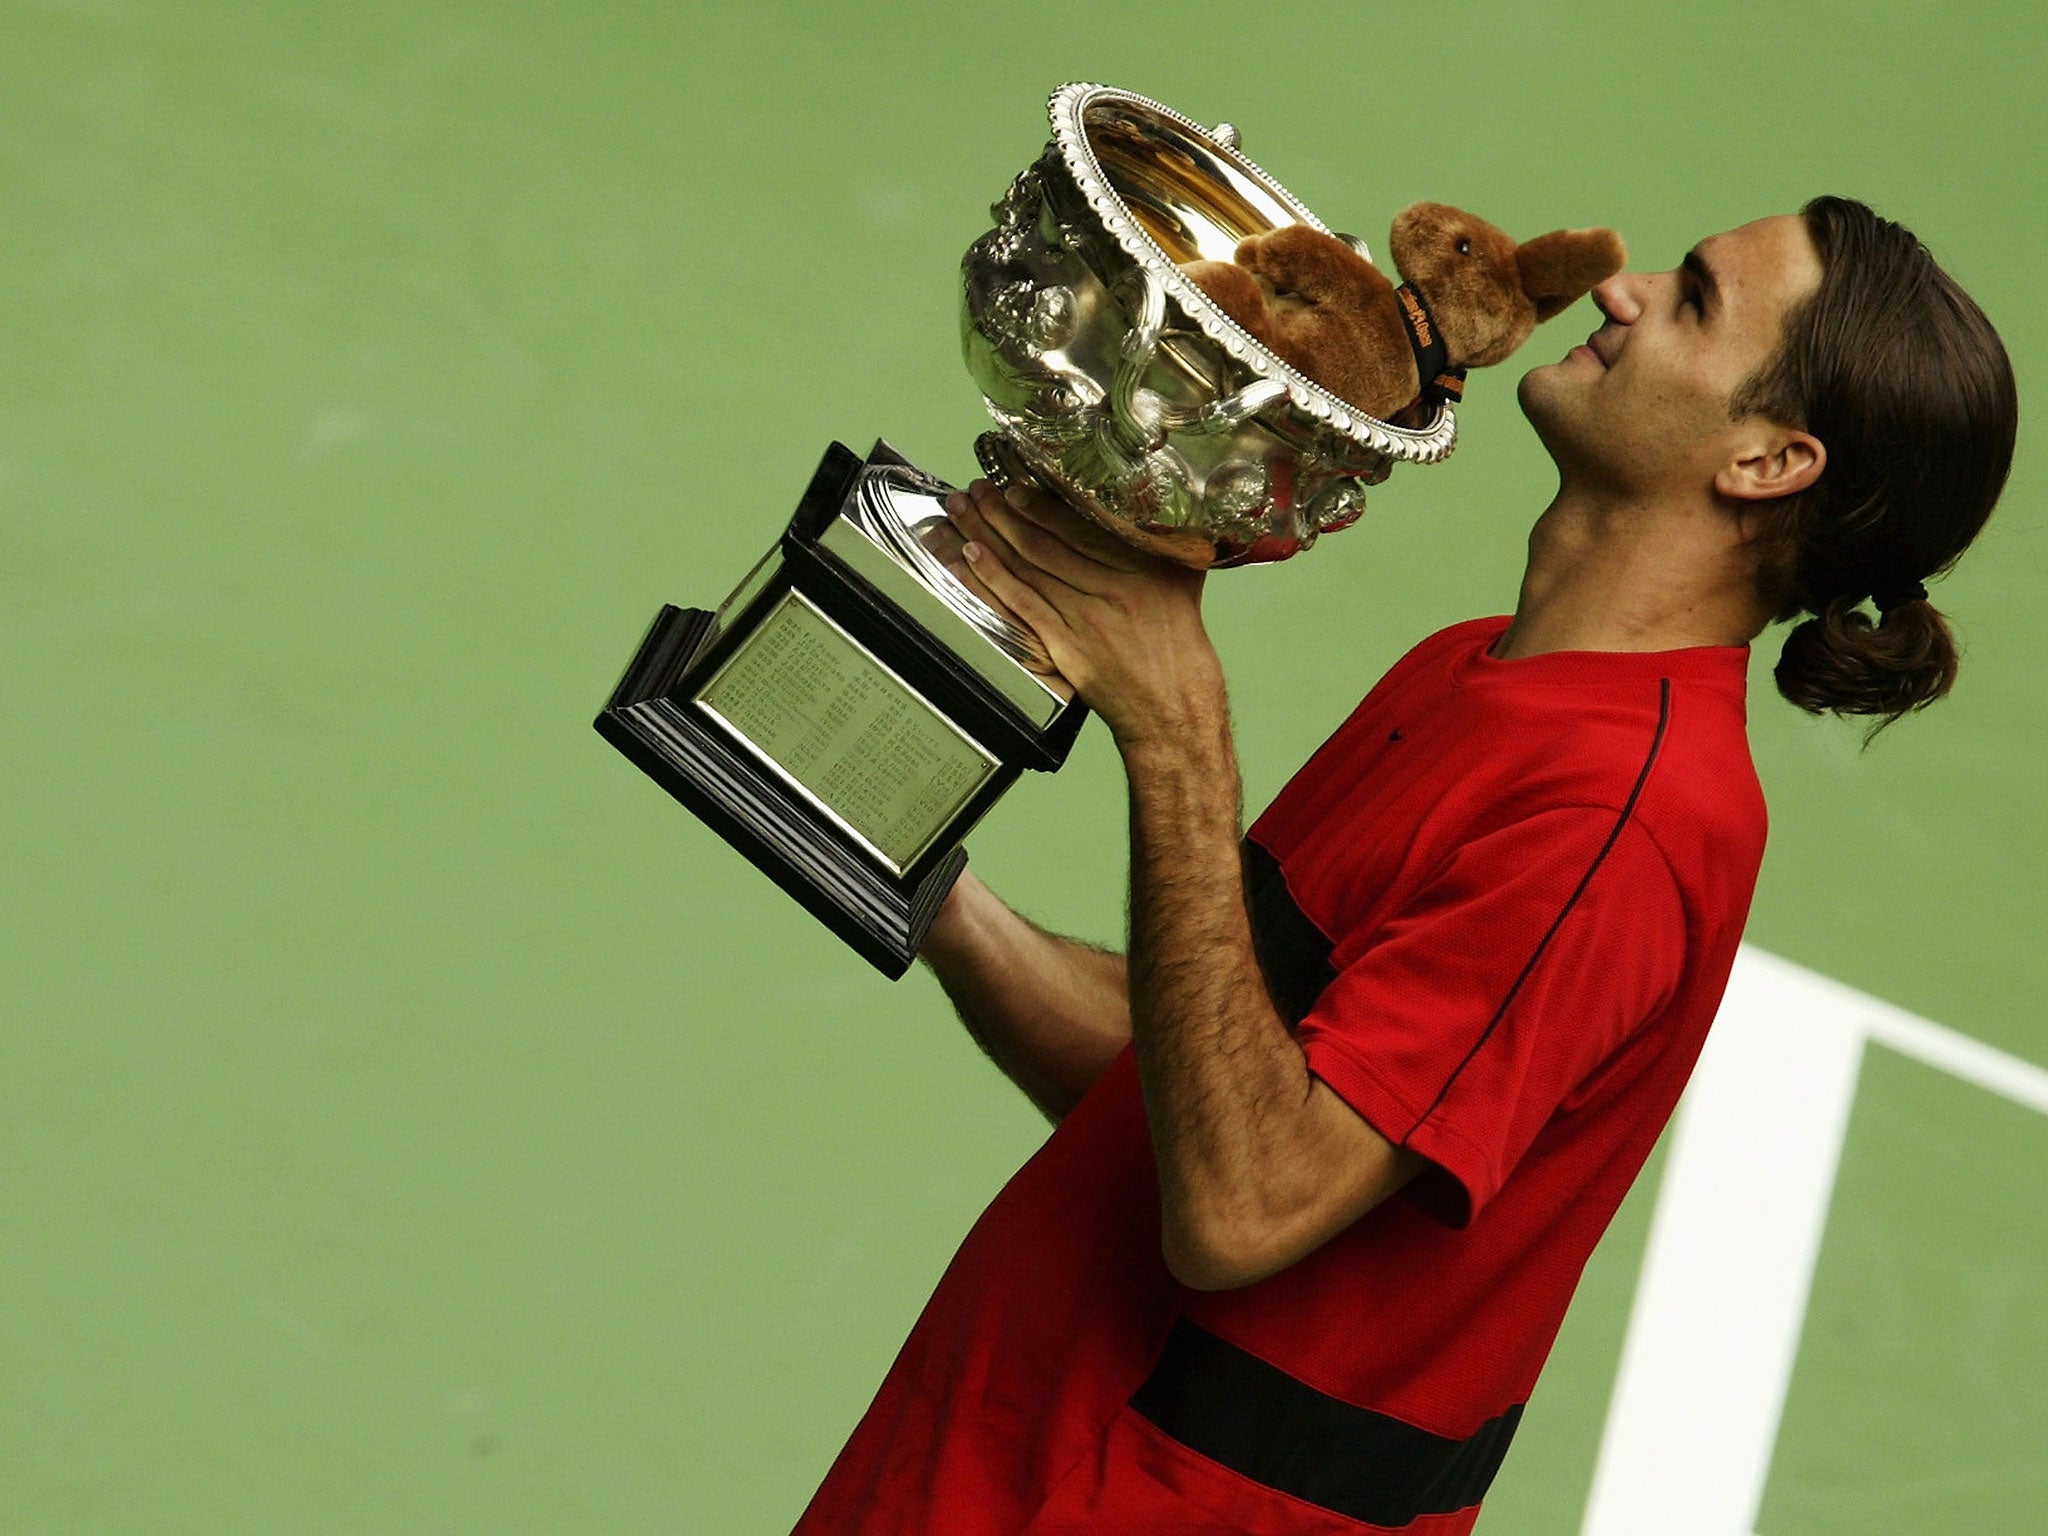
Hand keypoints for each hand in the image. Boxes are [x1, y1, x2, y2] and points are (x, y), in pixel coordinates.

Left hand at [944, 479, 1226, 749]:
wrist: (1171, 703)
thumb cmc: (1176, 640)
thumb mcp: (1184, 577)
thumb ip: (1166, 538)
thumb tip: (1149, 495)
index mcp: (1143, 567)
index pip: (1079, 527)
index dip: (1039, 505)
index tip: (1012, 487)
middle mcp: (1114, 589)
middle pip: (1044, 544)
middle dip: (1001, 513)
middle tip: (975, 491)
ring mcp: (1087, 620)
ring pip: (1027, 570)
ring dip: (988, 537)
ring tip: (963, 514)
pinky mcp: (1066, 647)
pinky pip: (1021, 606)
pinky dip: (993, 580)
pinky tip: (971, 558)